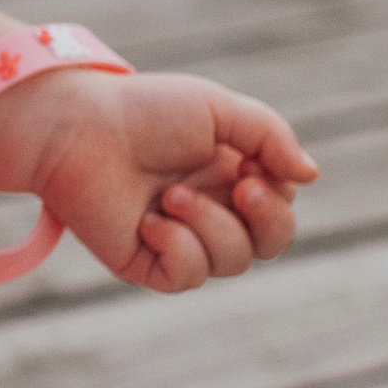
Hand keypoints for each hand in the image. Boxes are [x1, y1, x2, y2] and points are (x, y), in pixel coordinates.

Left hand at [0, 66, 316, 293]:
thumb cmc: (144, 111)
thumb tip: (311, 176)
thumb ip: (271, 136)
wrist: (77, 127)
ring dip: (211, 227)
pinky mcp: (145, 261)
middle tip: (239, 185)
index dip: (278, 194)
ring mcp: (178, 238)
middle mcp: (210, 210)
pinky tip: (150, 222)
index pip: (281, 206)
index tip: (250, 163)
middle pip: (270, 244)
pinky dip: (179, 249)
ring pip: (232, 262)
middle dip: (267, 219)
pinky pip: (187, 277)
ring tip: (170, 195)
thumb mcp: (220, 109)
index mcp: (231, 175)